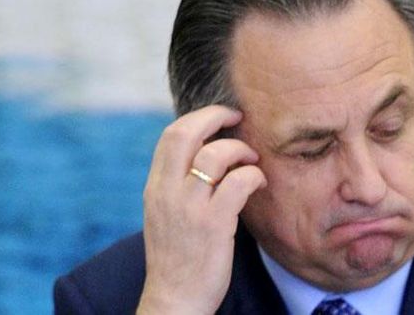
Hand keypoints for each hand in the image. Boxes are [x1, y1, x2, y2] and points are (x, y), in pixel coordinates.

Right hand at [137, 106, 266, 313]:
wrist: (175, 299)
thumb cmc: (178, 257)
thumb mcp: (166, 214)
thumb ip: (178, 184)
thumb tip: (206, 152)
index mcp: (155, 188)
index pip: (170, 136)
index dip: (198, 118)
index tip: (220, 118)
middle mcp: (167, 193)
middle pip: (186, 133)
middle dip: (215, 116)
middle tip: (237, 118)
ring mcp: (189, 208)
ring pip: (215, 155)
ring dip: (240, 149)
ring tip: (251, 160)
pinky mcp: (213, 224)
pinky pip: (238, 182)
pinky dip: (253, 175)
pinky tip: (258, 182)